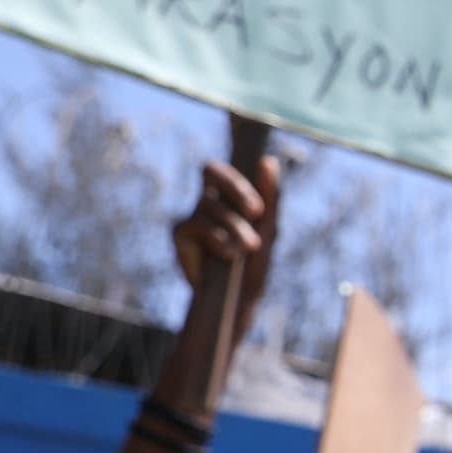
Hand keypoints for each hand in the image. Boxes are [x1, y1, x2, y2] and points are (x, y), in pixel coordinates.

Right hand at [171, 157, 280, 321]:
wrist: (234, 300)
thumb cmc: (254, 264)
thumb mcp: (268, 230)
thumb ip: (271, 197)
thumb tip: (269, 160)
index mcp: (233, 195)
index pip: (231, 166)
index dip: (233, 152)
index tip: (254, 183)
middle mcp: (211, 200)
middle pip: (211, 169)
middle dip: (234, 186)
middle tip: (256, 211)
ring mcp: (194, 214)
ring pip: (212, 204)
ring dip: (234, 227)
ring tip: (248, 247)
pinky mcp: (180, 232)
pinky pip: (197, 224)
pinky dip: (217, 239)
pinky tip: (228, 255)